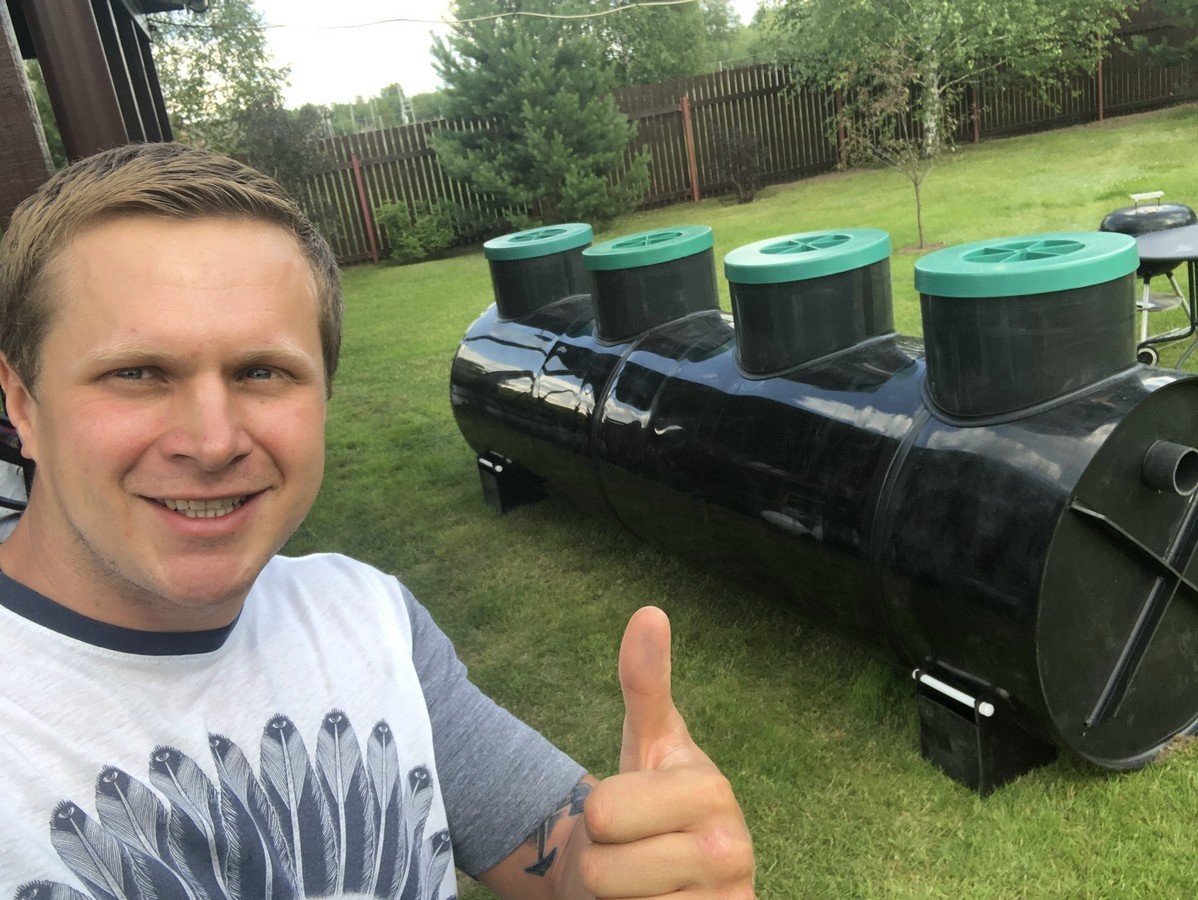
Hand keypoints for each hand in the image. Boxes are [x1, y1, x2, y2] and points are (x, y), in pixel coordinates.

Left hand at [572, 607, 754, 897]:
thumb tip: (649, 612)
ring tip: (644, 885)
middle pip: (600, 870)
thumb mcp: (645, 743)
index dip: (598, 817)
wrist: (669, 879)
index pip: (600, 814)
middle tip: (632, 852)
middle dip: (602, 865)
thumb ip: (645, 683)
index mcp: (711, 790)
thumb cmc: (651, 804)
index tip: (632, 811)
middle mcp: (731, 852)